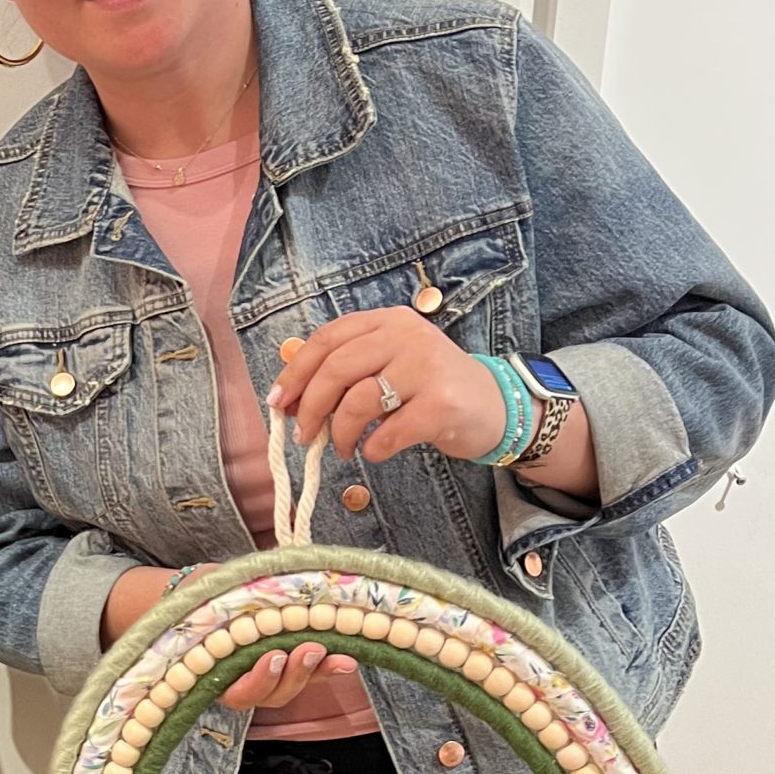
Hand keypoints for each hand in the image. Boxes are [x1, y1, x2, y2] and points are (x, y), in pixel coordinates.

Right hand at [99, 567, 357, 711]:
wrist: (197, 595)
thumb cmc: (195, 596)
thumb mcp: (201, 592)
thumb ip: (220, 597)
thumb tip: (243, 589)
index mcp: (214, 672)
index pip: (239, 690)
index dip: (259, 679)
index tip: (274, 656)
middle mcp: (240, 681)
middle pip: (271, 694)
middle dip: (295, 675)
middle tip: (311, 650)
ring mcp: (266, 674)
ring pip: (291, 687)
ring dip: (316, 672)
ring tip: (337, 654)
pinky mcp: (287, 663)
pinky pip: (306, 672)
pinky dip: (327, 665)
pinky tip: (349, 657)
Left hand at [272, 307, 508, 463]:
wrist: (496, 406)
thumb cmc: (432, 389)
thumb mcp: (390, 367)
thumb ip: (347, 375)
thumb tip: (291, 401)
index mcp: (389, 322)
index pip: (328, 339)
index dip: (296, 372)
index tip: (278, 402)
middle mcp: (408, 337)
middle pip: (337, 368)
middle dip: (311, 407)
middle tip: (305, 435)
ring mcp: (427, 368)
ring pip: (358, 401)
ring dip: (340, 433)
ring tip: (343, 448)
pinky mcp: (442, 405)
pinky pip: (388, 433)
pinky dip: (373, 449)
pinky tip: (375, 451)